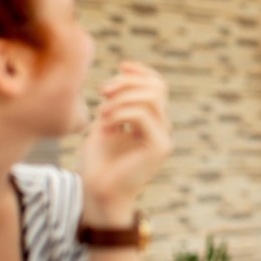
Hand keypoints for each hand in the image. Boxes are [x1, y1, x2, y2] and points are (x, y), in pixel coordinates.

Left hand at [78, 61, 172, 224]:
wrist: (97, 195)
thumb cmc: (97, 164)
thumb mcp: (105, 124)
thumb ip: (116, 103)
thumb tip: (122, 78)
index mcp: (152, 121)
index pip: (157, 85)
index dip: (141, 72)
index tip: (120, 65)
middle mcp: (162, 127)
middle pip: (157, 87)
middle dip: (127, 82)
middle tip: (102, 92)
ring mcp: (163, 137)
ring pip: (151, 98)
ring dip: (122, 98)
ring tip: (101, 113)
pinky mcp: (158, 147)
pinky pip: (143, 115)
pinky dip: (120, 113)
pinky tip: (105, 124)